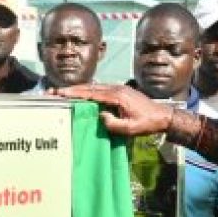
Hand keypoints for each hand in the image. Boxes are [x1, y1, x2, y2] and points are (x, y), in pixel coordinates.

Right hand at [53, 84, 172, 136]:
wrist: (163, 116)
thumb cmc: (148, 124)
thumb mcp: (130, 129)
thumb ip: (114, 124)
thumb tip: (100, 116)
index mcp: (117, 96)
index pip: (92, 93)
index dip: (75, 93)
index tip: (60, 93)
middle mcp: (116, 89)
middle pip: (90, 87)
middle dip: (71, 90)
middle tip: (54, 92)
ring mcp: (119, 89)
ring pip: (95, 87)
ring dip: (79, 90)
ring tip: (63, 94)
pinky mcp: (121, 91)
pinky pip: (101, 90)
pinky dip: (89, 91)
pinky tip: (81, 96)